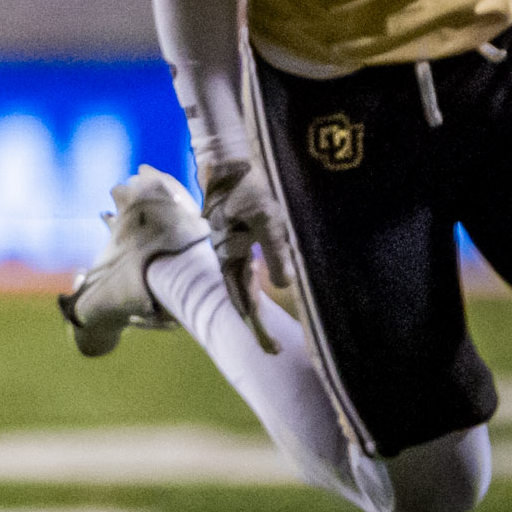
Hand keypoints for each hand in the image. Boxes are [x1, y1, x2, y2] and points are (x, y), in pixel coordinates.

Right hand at [197, 152, 291, 353]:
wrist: (229, 159)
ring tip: (265, 324)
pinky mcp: (235, 234)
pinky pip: (242, 268)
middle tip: (271, 348)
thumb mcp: (270, 219)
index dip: (258, 329)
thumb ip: (278, 252)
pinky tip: (261, 282)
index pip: (244, 303)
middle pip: (239, 297)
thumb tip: (285, 286)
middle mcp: (226, 255)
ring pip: (240, 283)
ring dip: (252, 305)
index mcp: (231, 256)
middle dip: (255, 323)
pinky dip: (251, 285)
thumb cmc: (252, 186)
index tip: (272, 351)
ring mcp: (229, 245)